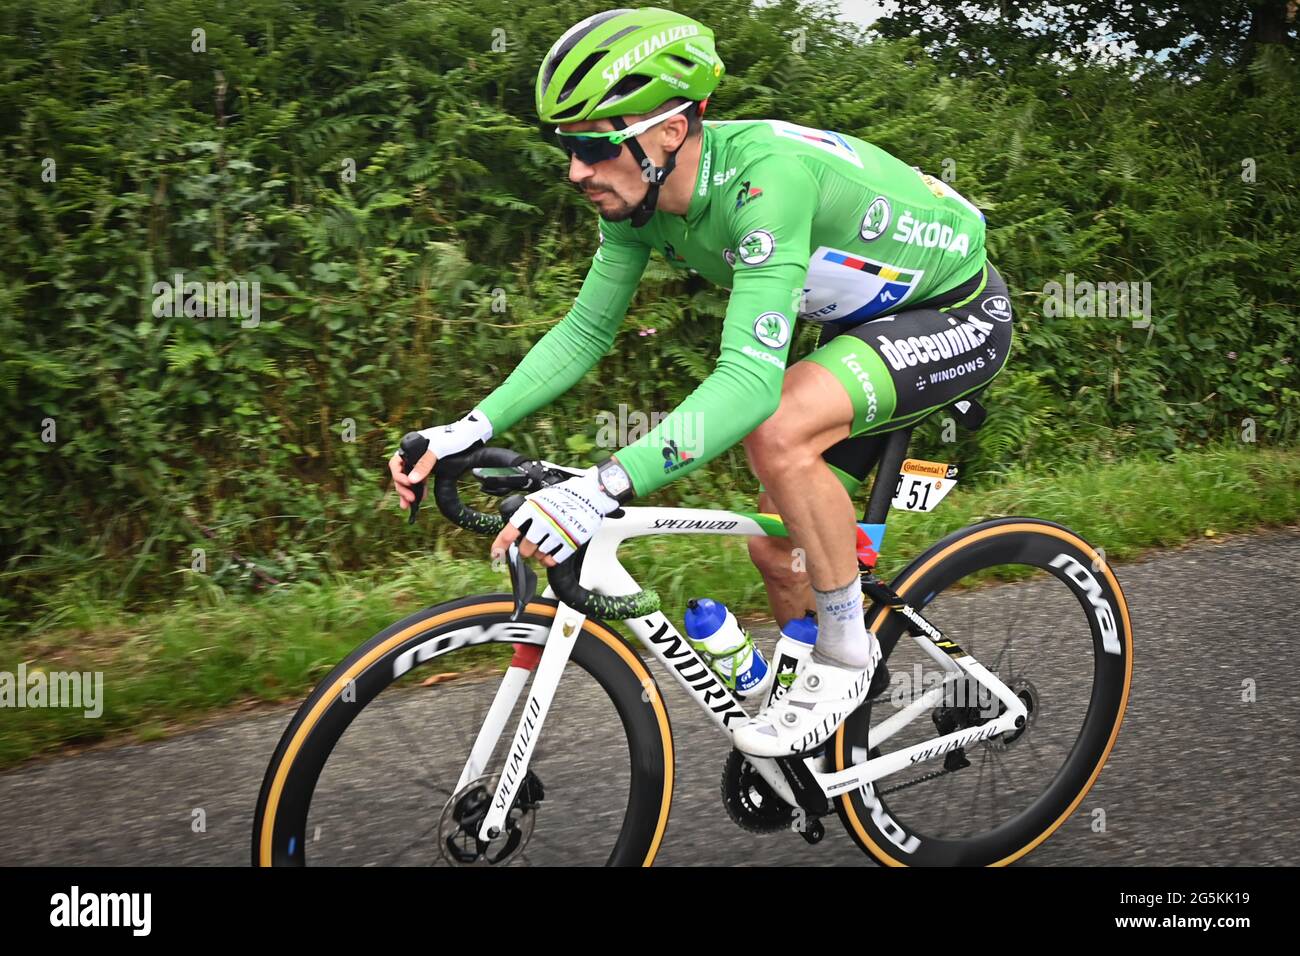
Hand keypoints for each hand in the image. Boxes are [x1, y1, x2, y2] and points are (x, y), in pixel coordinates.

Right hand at [389, 411, 491, 511]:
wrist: (471, 435)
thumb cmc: (454, 437)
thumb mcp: (439, 450)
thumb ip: (425, 464)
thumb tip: (411, 480)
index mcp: (411, 445)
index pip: (396, 463)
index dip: (398, 475)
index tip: (408, 484)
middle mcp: (414, 453)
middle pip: (401, 473)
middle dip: (403, 488)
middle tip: (410, 500)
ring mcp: (422, 461)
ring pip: (409, 478)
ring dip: (408, 492)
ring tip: (409, 505)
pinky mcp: (430, 467)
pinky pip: (420, 479)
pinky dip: (417, 489)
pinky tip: (418, 499)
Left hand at [490, 466, 618, 567]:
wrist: (591, 493)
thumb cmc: (564, 495)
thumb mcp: (540, 499)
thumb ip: (527, 515)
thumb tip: (514, 533)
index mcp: (532, 509)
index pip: (509, 532)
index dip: (500, 546)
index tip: (496, 554)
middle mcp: (542, 522)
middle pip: (525, 549)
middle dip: (527, 549)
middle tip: (533, 543)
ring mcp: (557, 533)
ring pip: (539, 555)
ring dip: (540, 553)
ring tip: (546, 543)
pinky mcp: (571, 542)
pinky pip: (554, 559)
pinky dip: (550, 560)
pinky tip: (552, 553)